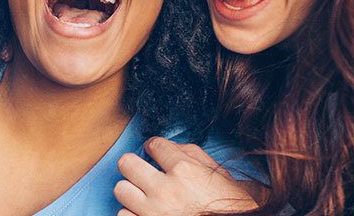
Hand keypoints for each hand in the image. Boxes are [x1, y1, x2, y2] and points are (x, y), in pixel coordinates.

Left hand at [114, 137, 260, 215]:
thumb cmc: (232, 206)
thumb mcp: (221, 176)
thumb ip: (194, 155)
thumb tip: (171, 147)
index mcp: (185, 171)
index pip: (153, 145)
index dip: (154, 147)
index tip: (154, 152)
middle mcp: (165, 189)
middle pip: (126, 163)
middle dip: (134, 165)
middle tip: (142, 172)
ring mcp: (153, 211)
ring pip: (121, 189)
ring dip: (131, 191)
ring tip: (144, 195)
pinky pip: (123, 214)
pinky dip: (132, 213)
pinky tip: (143, 212)